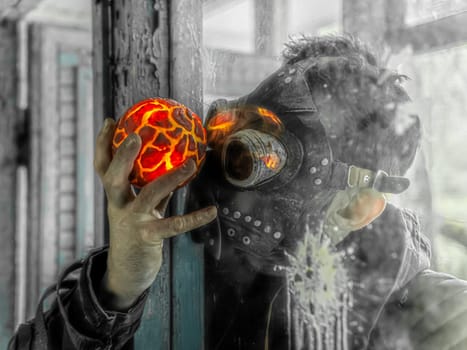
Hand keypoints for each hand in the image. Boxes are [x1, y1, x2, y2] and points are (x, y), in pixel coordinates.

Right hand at [93, 118, 216, 310]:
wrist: (126, 273)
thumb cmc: (135, 233)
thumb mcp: (136, 209)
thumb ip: (147, 189)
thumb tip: (170, 164)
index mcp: (115, 197)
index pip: (103, 167)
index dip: (103, 144)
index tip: (111, 121)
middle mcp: (118, 207)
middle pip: (113, 178)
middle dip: (122, 156)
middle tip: (136, 136)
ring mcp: (132, 222)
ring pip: (148, 195)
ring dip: (170, 178)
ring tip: (190, 163)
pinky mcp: (148, 238)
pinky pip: (174, 225)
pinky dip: (195, 217)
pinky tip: (212, 211)